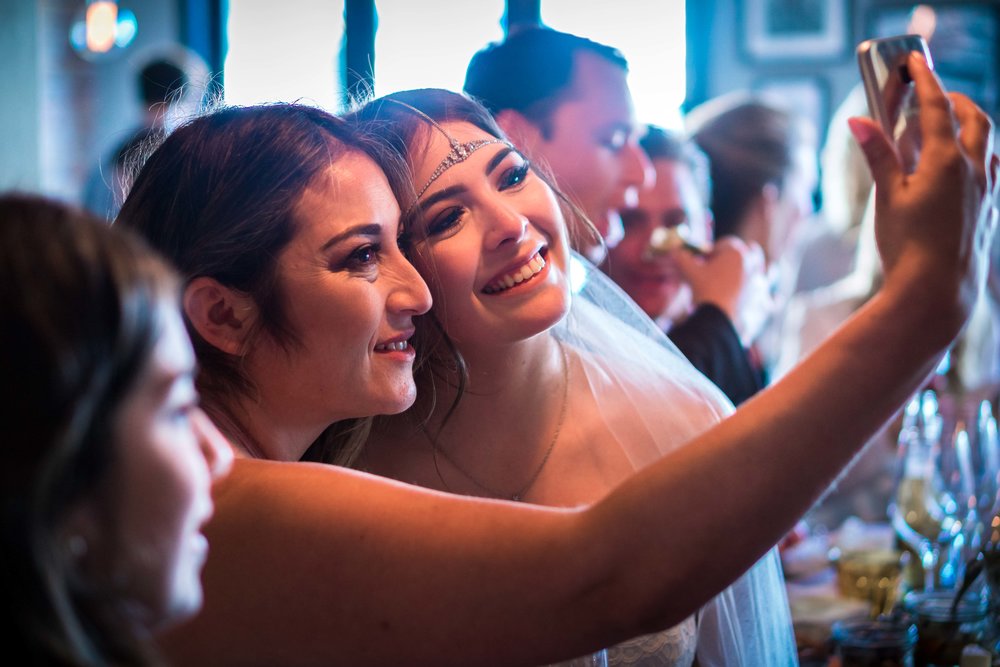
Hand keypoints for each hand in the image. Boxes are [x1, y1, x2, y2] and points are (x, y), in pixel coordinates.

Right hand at [672, 236, 772, 346]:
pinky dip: (765, 295)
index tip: (703, 260)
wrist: (718, 317)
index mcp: (736, 252)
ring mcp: (759, 281)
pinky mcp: (762, 298)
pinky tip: (762, 299)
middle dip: (737, 256)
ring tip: (735, 281)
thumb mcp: (689, 272)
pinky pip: (768, 294)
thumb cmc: (705, 290)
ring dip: (750, 272)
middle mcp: (752, 263)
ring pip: (760, 270)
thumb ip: (682, 258)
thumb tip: (674, 251)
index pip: (725, 243)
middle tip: (722, 266)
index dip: (713, 251)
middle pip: (749, 251)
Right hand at [850, 53, 998, 339]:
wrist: (936, 291)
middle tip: (934, 95)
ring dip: (970, 126)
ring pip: (988, 143)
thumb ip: (877, 155)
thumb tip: (859, 121)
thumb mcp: (886, 198)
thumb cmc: (907, 246)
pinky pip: (991, 170)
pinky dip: (977, 156)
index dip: (925, 80)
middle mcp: (973, 170)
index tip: (915, 62)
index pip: (937, 106)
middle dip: (956, 100)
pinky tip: (960, 170)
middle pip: (975, 118)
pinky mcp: (988, 211)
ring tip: (947, 129)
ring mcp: (986, 191)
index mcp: (945, 161)